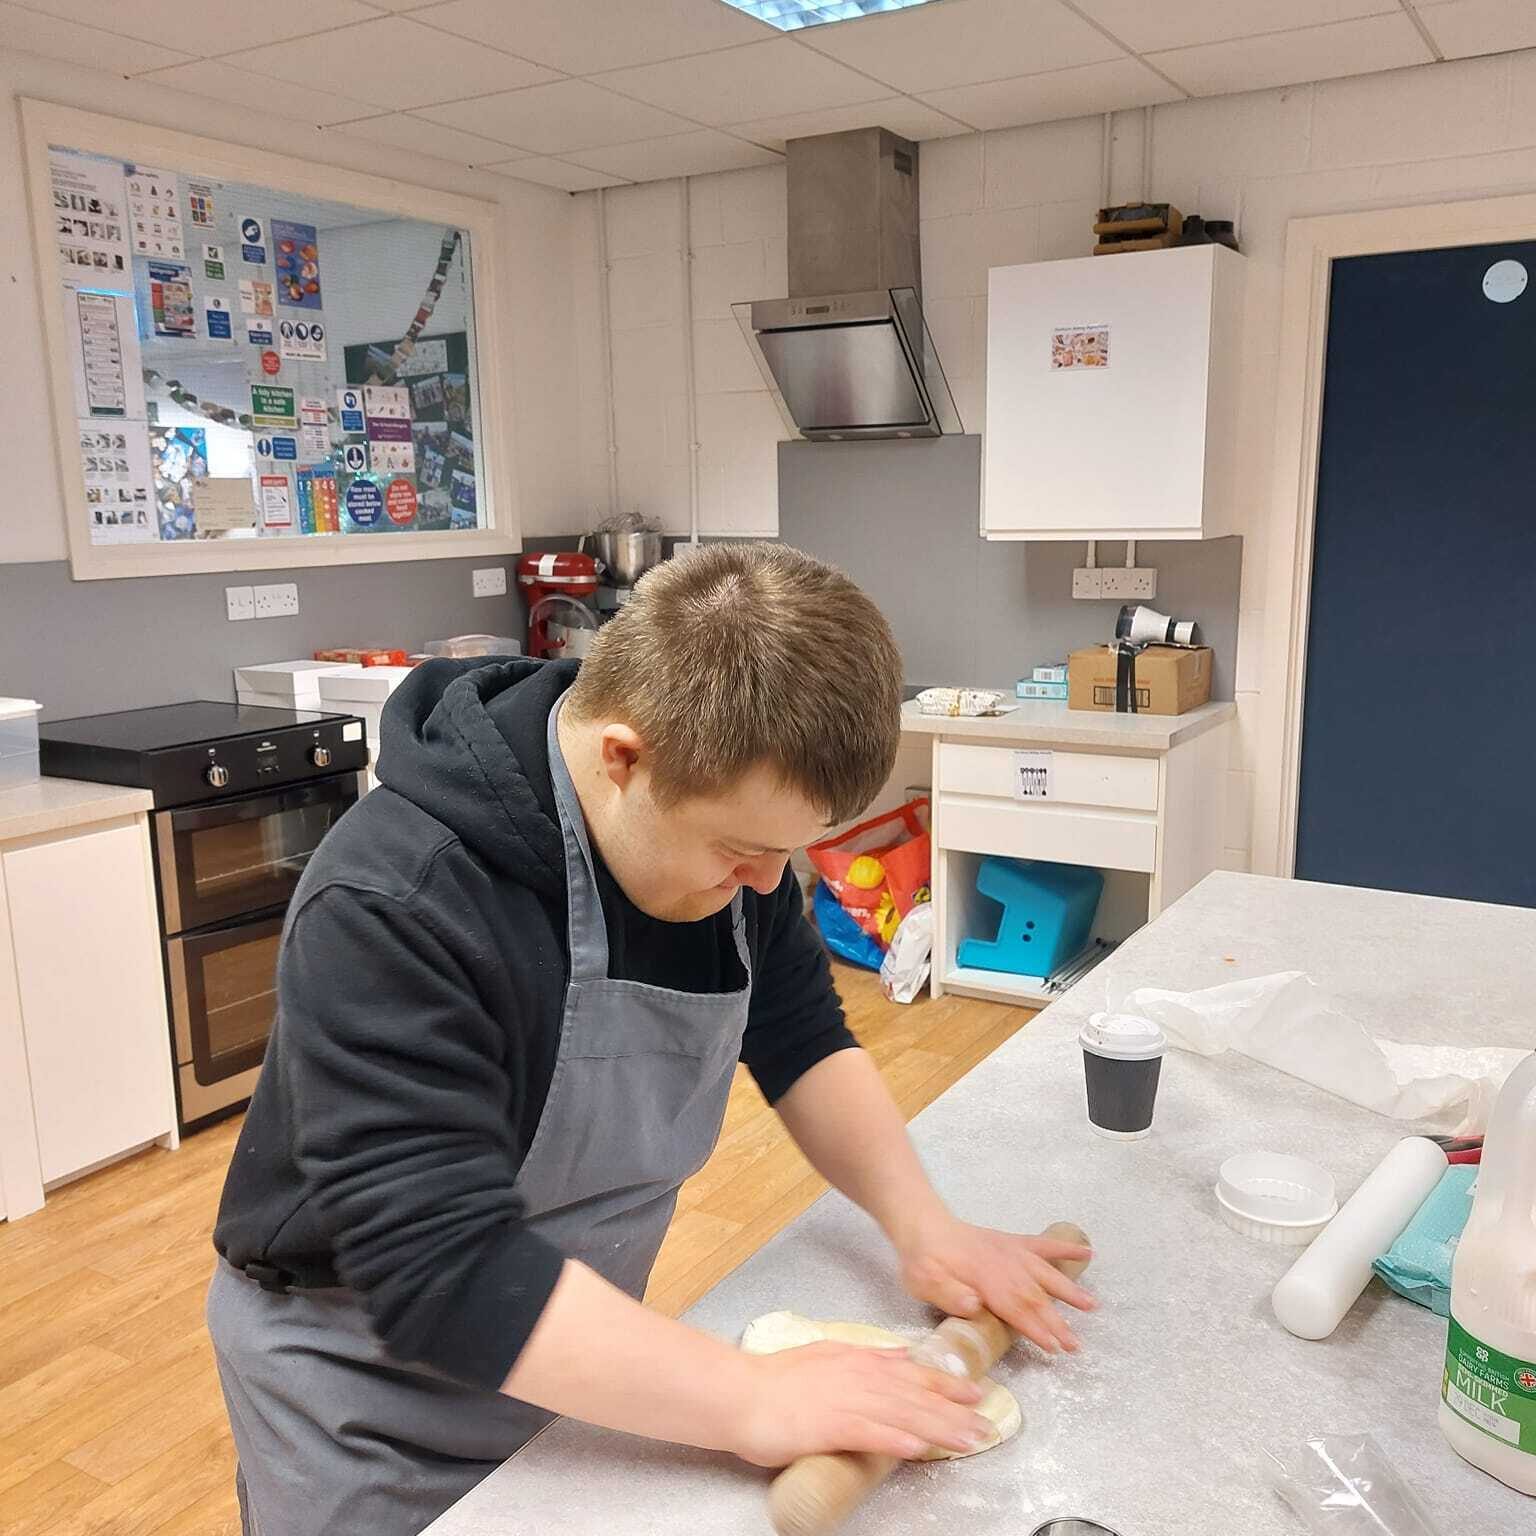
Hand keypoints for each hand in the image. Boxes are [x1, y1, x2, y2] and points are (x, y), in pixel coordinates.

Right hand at [728, 1342, 990, 1467]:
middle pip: (917, 1396)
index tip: (977, 1393)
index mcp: (860, 1361)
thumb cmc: (779, 1379)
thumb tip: (902, 1355)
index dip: (948, 1385)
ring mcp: (847, 1401)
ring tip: (969, 1439)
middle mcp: (860, 1377)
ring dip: (940, 1428)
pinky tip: (919, 1448)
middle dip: (956, 1411)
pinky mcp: (831, 1426)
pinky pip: (870, 1434)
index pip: (913, 1374)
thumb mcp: (829, 1353)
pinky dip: (896, 1440)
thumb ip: (867, 1355)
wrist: (743, 1393)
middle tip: (988, 1423)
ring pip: (903, 1415)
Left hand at [896, 1216, 1095, 1355]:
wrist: (922, 1225)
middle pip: (1035, 1296)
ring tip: (1092, 1305)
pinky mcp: (1012, 1242)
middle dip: (1057, 1321)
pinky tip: (1087, 1252)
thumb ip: (948, 1294)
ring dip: (1068, 1290)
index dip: (1035, 1328)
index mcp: (983, 1278)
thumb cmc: (922, 1260)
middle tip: (1075, 1345)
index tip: (1054, 1347)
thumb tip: (975, 1304)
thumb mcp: (923, 1281)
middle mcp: (1003, 1263)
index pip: (1014, 1308)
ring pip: (1045, 1272)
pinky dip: (1065, 1247)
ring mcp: (1011, 1251)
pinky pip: (1043, 1244)